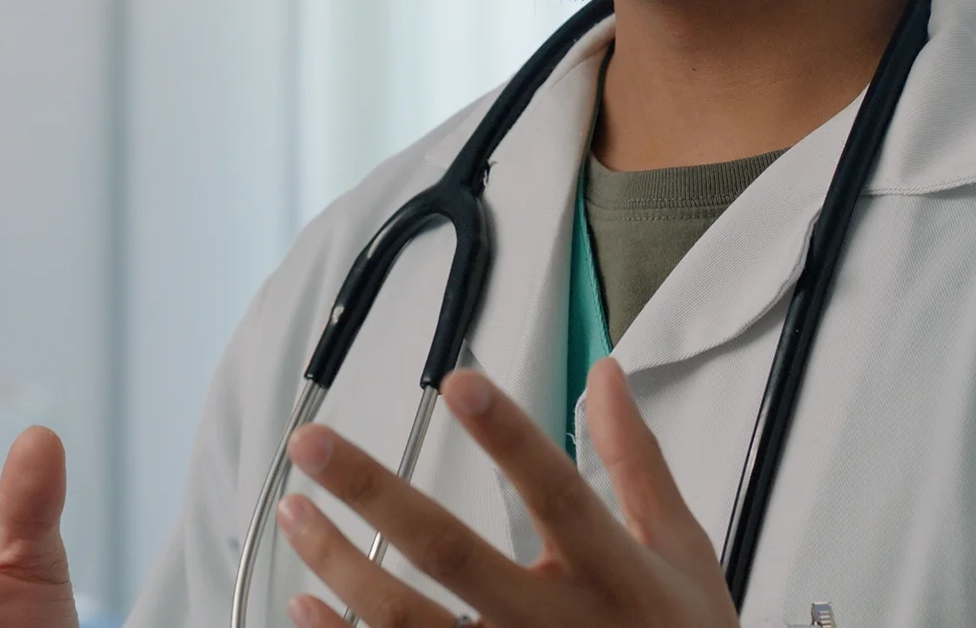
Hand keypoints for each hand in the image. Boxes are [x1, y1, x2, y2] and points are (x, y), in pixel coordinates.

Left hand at [272, 359, 735, 627]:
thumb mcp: (681, 553)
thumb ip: (637, 463)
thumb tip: (606, 372)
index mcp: (612, 574)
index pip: (557, 492)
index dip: (509, 437)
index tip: (459, 381)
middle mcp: (557, 625)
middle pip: (454, 554)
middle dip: (375, 495)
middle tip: (313, 445)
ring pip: (409, 621)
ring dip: (341, 564)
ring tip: (295, 509)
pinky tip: (302, 603)